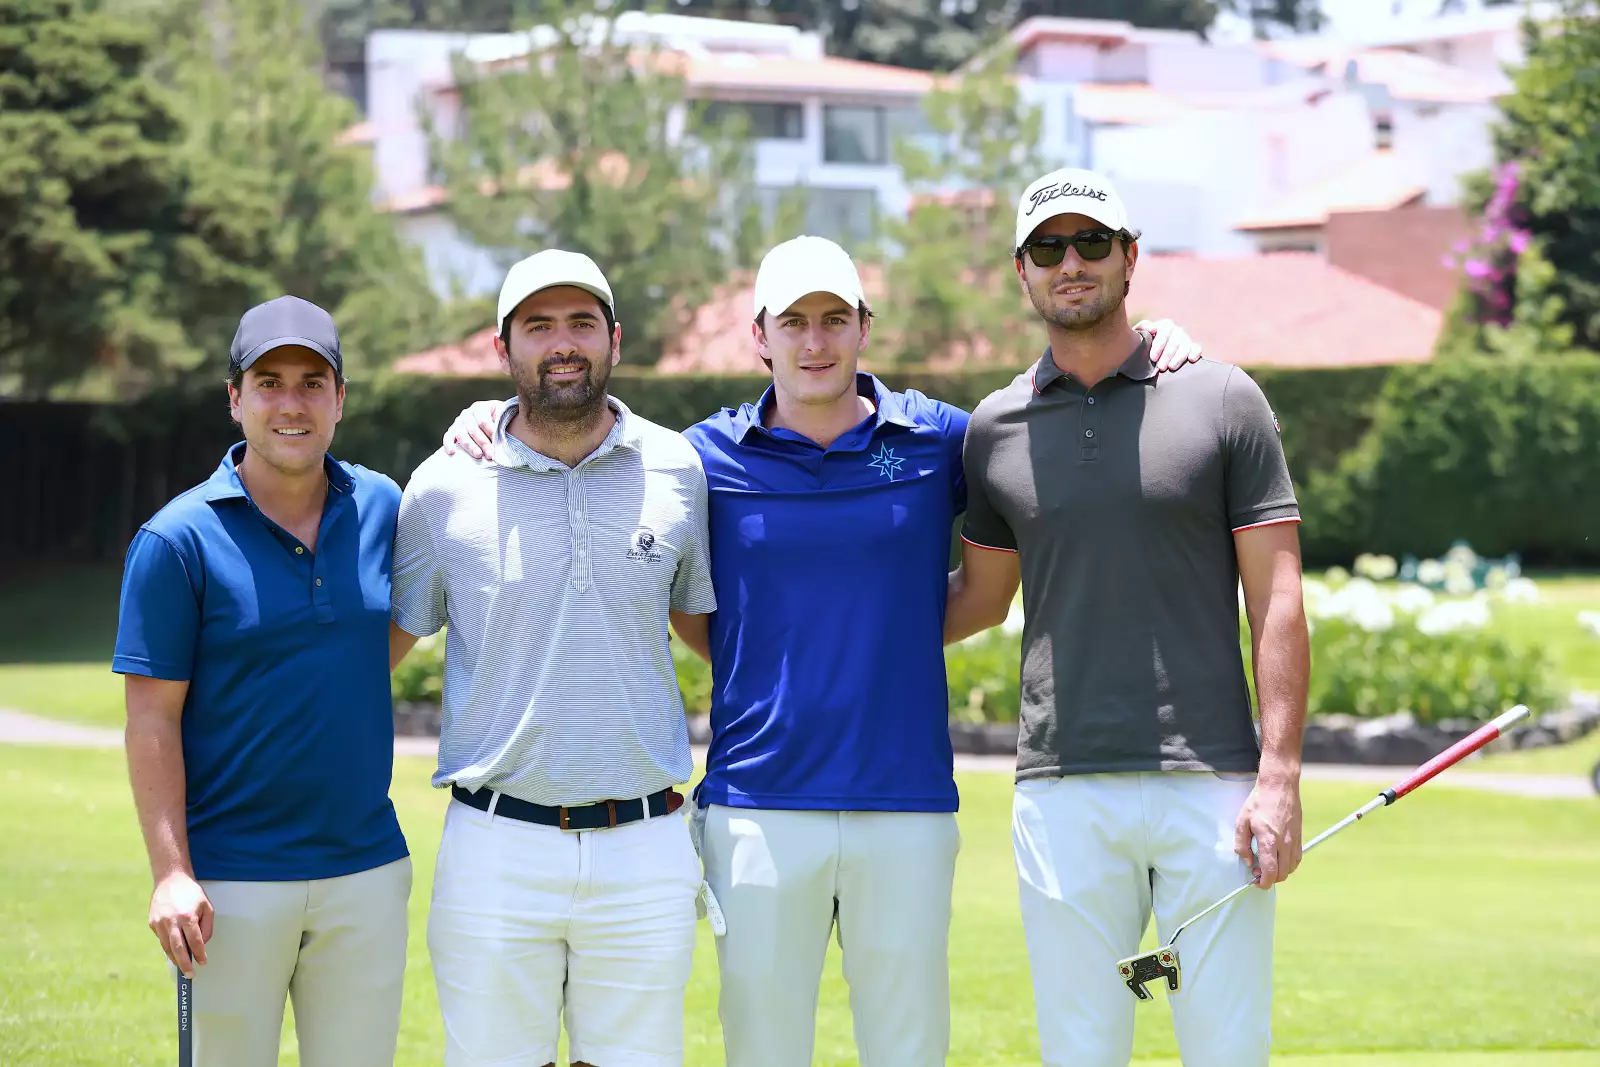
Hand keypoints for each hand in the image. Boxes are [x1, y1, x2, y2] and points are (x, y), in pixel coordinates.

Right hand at [149, 872, 212, 977]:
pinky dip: (168, 947)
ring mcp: (159, 923)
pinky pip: (162, 939)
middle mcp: (171, 921)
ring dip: (175, 959)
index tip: (203, 962)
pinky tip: (175, 951)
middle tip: (190, 974)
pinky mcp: (152, 923)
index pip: (195, 942)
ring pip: (167, 947)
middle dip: (185, 964)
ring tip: (183, 967)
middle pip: (178, 949)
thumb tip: (202, 944)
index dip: (199, 954)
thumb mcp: (207, 906)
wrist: (170, 879)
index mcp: (187, 917)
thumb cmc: (191, 893)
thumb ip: (207, 927)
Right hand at [442, 400, 503, 460]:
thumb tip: (506, 432)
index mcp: (480, 407)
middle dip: (483, 443)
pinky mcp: (452, 431)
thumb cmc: (499, 420)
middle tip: (491, 455)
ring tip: (478, 455)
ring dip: (470, 446)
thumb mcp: (502, 415)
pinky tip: (452, 452)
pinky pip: (448, 437)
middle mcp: (467, 414)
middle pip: (473, 430)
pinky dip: (448, 444)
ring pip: (462, 435)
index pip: (483, 421)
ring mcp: (458, 422)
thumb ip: (503, 420)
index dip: (491, 433)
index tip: (499, 444)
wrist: (490, 421)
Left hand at [1135, 318, 1203, 372]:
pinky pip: (1197, 348)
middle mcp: (1177, 331)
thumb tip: (1152, 328)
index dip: (1159, 345)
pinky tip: (1191, 359)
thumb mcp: (1140, 334)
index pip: (1164, 332)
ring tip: (1171, 367)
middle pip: (1175, 341)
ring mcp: (1185, 339)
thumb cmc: (1143, 343)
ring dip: (1178, 358)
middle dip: (1167, 355)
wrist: (1148, 352)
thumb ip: (1143, 328)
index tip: (1153, 358)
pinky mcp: (1192, 348)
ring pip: (1185, 346)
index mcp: (1165, 325)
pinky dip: (1196, 353)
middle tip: (1161, 367)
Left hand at [1233, 772, 1302, 888]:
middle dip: (1271, 879)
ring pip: (1291, 868)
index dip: (1263, 882)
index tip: (1255, 882)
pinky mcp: (1299, 837)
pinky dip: (1288, 864)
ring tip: (1267, 865)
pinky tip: (1278, 858)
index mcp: (1269, 840)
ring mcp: (1294, 841)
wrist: (1279, 786)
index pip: (1270, 872)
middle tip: (1258, 873)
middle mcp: (1284, 843)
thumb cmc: (1258, 802)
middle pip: (1282, 874)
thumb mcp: (1242, 821)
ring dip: (1280, 872)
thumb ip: (1242, 844)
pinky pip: (1297, 859)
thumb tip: (1247, 861)